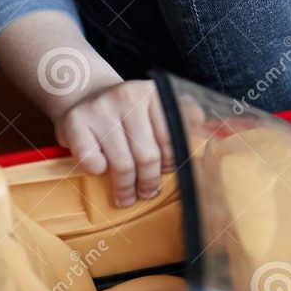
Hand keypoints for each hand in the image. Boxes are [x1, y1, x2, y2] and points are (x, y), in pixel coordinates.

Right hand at [53, 79, 173, 206]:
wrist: (84, 93)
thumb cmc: (126, 111)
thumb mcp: (156, 106)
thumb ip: (184, 117)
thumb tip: (214, 134)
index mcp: (153, 93)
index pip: (172, 139)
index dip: (170, 162)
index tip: (166, 173)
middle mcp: (128, 96)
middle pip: (148, 155)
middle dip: (149, 182)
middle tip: (148, 192)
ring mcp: (101, 108)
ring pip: (122, 164)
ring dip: (125, 187)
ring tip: (126, 196)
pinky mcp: (75, 122)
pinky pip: (92, 162)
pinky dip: (98, 172)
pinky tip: (101, 171)